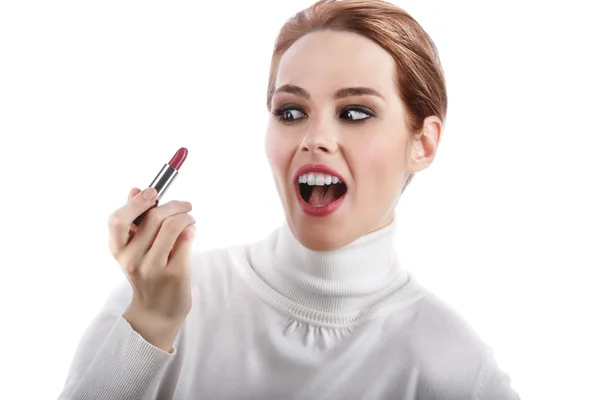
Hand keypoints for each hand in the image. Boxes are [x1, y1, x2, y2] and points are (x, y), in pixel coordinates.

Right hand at [107, 187, 195, 350]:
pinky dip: (191, 229)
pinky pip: (186, 240)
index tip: (153, 192)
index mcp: (119, 250)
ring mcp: (153, 268)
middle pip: (153, 218)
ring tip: (190, 218)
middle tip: (185, 205)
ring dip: (185, 216)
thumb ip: (135, 221)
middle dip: (173, 205)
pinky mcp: (174, 274)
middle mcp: (132, 260)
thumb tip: (135, 189)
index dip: (136, 202)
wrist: (156, 312)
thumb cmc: (147, 274)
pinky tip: (191, 231)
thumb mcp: (134, 249)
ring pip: (172, 226)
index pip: (118, 220)